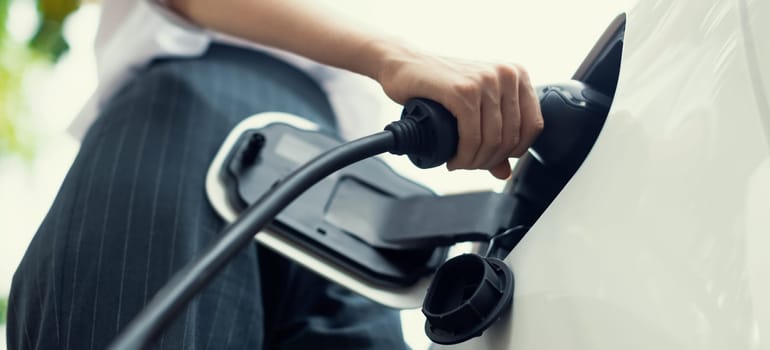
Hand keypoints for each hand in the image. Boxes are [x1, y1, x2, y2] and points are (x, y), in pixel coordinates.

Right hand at [373, 43, 543, 178]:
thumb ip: (493, 138)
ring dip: (474, 162)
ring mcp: (485, 81)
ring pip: (492, 140)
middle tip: (468, 164)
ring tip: (459, 163)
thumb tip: (504, 173)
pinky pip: (472, 136)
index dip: (513, 152)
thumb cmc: (438, 84)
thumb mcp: (473, 108)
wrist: (403, 64)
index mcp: (516, 75)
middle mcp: (505, 75)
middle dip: (489, 160)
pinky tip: (453, 159)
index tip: (492, 159)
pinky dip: (463, 156)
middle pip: (511, 138)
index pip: (532, 127)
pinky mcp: (463, 91)